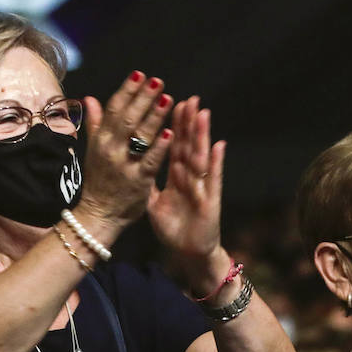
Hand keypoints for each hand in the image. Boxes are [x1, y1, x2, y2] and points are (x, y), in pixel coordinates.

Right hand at [69, 72, 173, 238]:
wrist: (99, 215)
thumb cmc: (100, 181)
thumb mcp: (94, 150)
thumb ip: (95, 124)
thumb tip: (90, 98)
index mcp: (100, 139)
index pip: (114, 108)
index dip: (127, 90)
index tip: (140, 74)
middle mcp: (110, 149)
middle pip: (127, 117)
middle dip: (143, 98)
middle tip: (158, 82)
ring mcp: (124, 165)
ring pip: (139, 136)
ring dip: (154, 116)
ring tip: (167, 99)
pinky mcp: (138, 181)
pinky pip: (150, 161)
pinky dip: (159, 146)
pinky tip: (169, 132)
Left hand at [147, 96, 225, 274]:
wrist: (188, 253)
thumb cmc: (174, 228)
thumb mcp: (154, 203)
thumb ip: (146, 182)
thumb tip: (133, 165)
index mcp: (176, 175)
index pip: (173, 145)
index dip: (171, 124)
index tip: (166, 101)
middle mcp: (190, 177)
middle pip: (188, 144)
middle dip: (188, 122)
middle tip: (189, 98)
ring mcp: (201, 187)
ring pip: (200, 155)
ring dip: (202, 134)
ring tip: (202, 112)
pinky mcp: (210, 200)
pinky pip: (213, 179)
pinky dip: (216, 162)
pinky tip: (219, 145)